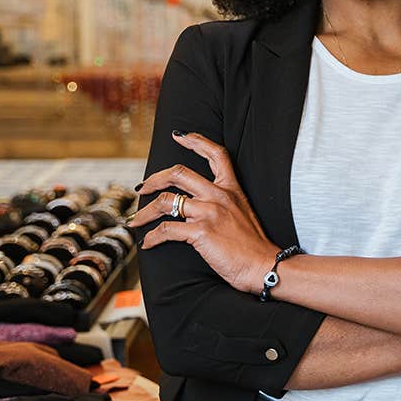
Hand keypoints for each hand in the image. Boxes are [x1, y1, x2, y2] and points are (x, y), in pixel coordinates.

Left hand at [129, 131, 279, 293]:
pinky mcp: (201, 232)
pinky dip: (152, 237)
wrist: (264, 265)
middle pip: (179, 172)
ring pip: (166, 200)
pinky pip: (166, 229)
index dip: (195, 140)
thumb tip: (198, 205)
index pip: (215, 154)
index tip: (179, 135)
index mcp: (231, 188)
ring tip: (137, 220)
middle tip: (142, 188)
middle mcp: (219, 195)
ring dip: (145, 211)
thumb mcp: (242, 212)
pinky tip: (148, 244)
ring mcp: (210, 212)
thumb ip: (224, 202)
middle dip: (154, 178)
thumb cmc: (252, 245)